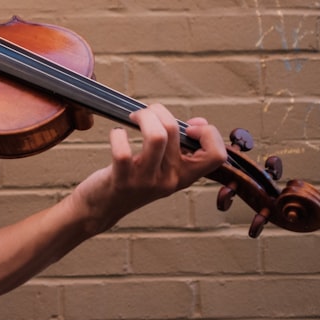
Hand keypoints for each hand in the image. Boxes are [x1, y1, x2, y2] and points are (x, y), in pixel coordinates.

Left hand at [73, 103, 226, 232]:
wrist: (103, 208)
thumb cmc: (133, 181)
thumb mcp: (163, 168)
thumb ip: (182, 147)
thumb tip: (199, 122)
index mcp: (184, 175)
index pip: (216, 155)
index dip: (208, 133)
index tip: (187, 127)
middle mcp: (169, 179)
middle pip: (175, 131)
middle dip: (158, 111)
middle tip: (146, 113)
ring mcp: (146, 181)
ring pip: (156, 137)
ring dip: (144, 117)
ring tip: (133, 117)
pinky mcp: (122, 181)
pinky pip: (123, 151)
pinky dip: (118, 135)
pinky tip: (116, 134)